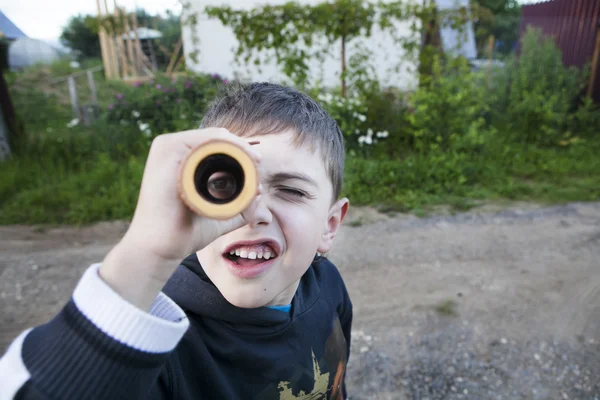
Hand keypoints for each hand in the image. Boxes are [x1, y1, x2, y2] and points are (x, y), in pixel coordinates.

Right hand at [99, 128, 261, 309]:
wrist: (159, 247)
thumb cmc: (184, 232)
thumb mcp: (219, 214)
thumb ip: (239, 205)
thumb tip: (260, 194)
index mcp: (182, 158)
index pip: (218, 143)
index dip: (242, 150)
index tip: (259, 164)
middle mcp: (173, 148)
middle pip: (218, 137)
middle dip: (243, 147)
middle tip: (259, 163)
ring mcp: (168, 147)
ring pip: (215, 137)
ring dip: (239, 147)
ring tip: (254, 162)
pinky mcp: (167, 150)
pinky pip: (204, 140)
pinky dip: (226, 147)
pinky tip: (241, 160)